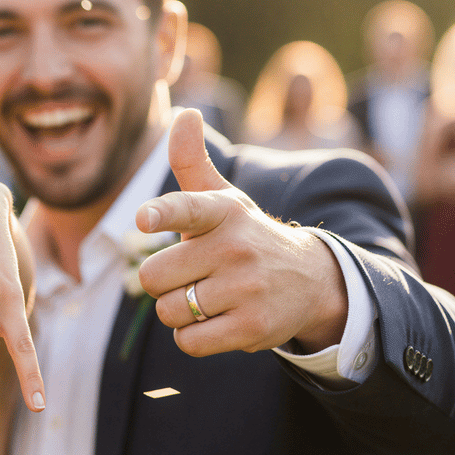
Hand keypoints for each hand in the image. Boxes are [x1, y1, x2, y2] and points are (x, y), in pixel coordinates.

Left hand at [137, 110, 346, 355]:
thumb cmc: (245, 236)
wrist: (311, 280)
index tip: (144, 218)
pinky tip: (215, 321)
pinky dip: (192, 337)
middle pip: (153, 277)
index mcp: (222, 211)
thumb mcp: (223, 199)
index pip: (186, 208)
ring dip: (178, 311)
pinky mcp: (252, 327)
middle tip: (190, 276)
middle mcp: (235, 247)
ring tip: (206, 297)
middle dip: (162, 282)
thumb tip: (183, 112)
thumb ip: (190, 161)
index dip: (162, 214)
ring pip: (169, 312)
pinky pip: (189, 341)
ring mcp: (246, 288)